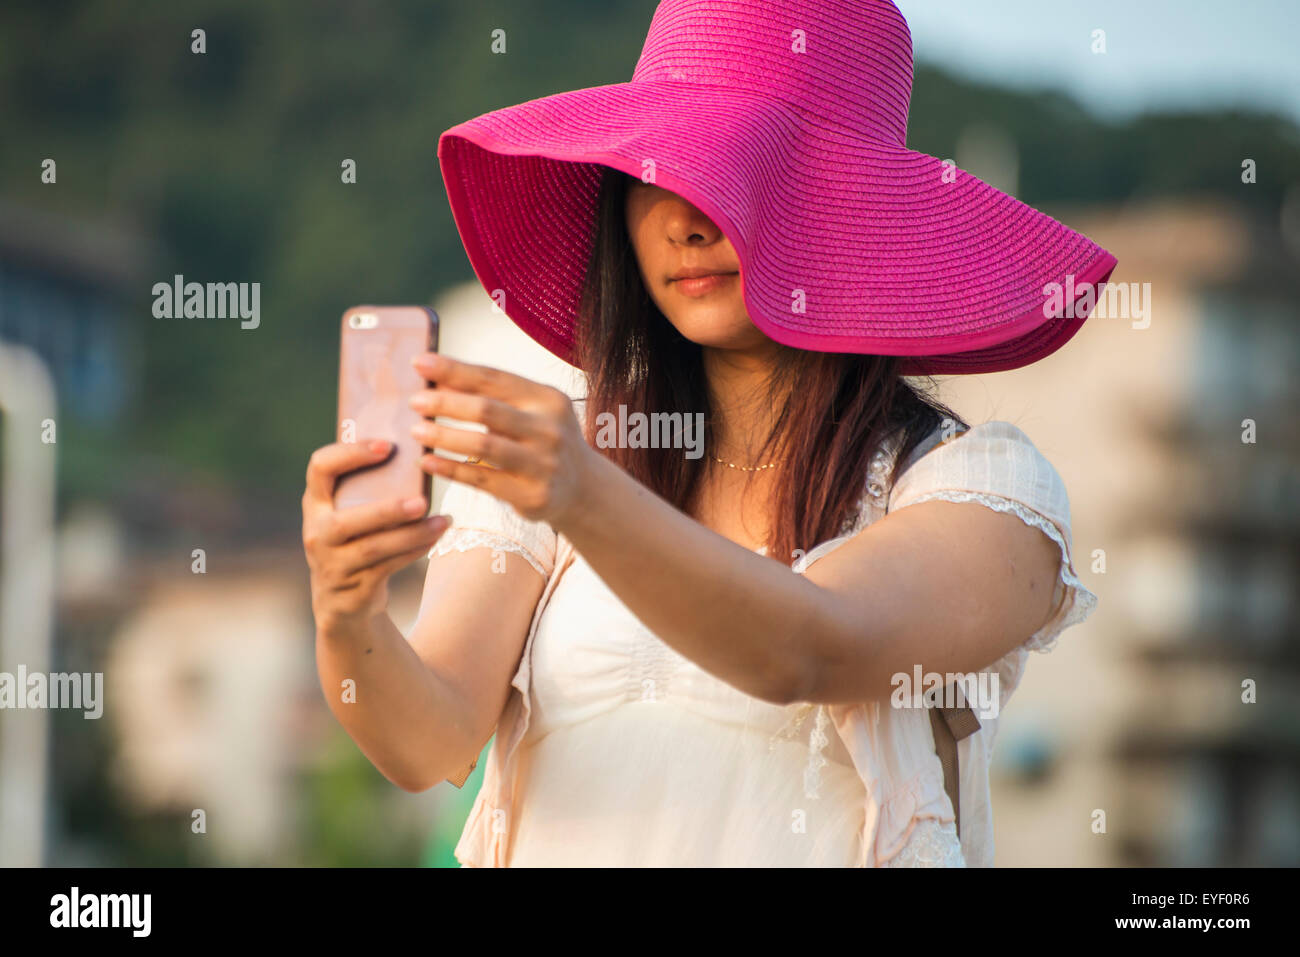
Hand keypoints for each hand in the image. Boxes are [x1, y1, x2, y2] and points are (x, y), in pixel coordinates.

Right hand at [302, 439, 452, 636]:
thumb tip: (419, 455)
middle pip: (345, 520)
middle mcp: (317, 532)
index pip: (320, 467)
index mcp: (316, 502)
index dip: (351, 453)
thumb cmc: (355, 541)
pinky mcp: (353, 587)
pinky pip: (387, 566)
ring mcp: (332, 563)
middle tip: (423, 500)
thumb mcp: (349, 513)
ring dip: (412, 534)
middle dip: (386, 510)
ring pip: (373, 548)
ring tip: (443, 522)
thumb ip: (369, 488)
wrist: (343, 601)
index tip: (388, 446)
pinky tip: (435, 538)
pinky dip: (414, 551)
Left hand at [408, 353, 594, 526]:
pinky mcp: (533, 495)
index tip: (420, 362)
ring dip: (444, 436)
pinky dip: (450, 469)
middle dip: (445, 403)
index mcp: (547, 398)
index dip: (454, 369)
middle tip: (415, 401)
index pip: (494, 378)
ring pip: (483, 446)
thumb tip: (438, 380)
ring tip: (417, 431)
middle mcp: (550, 429)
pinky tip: (428, 461)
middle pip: (487, 410)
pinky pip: (483, 480)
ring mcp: (544, 464)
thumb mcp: (531, 411)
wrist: (584, 489)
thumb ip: (493, 396)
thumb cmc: (543, 441)